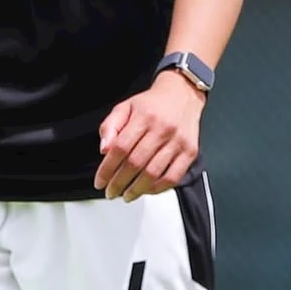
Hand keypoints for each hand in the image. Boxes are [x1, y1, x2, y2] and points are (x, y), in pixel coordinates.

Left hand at [94, 72, 204, 201]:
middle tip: (111, 192)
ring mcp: (178, 141)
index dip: (107, 169)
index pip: (120, 148)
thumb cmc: (151, 104)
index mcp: (143, 117)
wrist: (182, 94)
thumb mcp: (125, 107)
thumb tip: (104, 150)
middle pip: (135, 163)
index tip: (100, 182)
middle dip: (119, 183)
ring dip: (137, 189)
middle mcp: (162, 129)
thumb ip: (110, 127)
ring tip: (126, 195)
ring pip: (153, 173)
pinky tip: (147, 190)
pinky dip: (158, 188)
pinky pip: (173, 177)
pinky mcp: (190, 152)